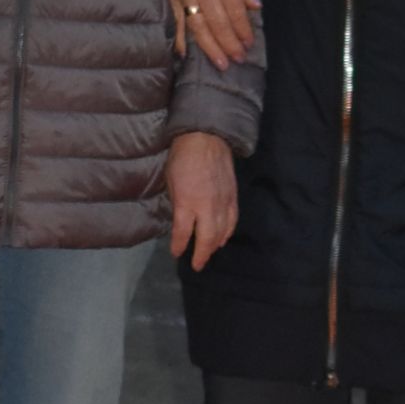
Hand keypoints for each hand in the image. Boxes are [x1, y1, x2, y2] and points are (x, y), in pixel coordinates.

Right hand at [160, 0, 258, 70]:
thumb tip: (254, 7)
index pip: (234, 10)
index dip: (242, 30)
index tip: (249, 44)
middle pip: (217, 22)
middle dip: (229, 43)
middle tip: (238, 59)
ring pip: (197, 26)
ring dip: (210, 47)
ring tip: (221, 63)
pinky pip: (176, 20)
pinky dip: (179, 38)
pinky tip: (184, 53)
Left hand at [166, 130, 237, 269]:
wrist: (207, 138)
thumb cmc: (182, 157)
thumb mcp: (171, 181)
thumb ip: (177, 203)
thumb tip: (180, 219)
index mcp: (188, 202)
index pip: (183, 233)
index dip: (180, 245)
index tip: (177, 253)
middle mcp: (207, 206)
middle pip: (207, 238)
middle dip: (202, 254)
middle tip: (197, 265)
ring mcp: (223, 202)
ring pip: (222, 232)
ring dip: (215, 246)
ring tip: (209, 254)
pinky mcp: (233, 197)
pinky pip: (232, 220)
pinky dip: (228, 232)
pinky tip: (223, 238)